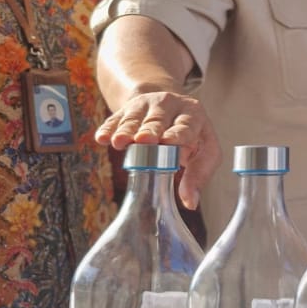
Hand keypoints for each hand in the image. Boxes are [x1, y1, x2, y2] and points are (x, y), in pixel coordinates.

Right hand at [95, 90, 219, 208]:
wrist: (171, 108)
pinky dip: (108, 129)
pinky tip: (102, 138)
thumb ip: (199, 175)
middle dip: (150, 130)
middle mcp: (169, 105)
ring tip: (119, 143)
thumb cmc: (192, 136)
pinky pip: (115, 119)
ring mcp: (146, 104)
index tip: (168, 142)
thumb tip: (190, 203)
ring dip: (126, 131)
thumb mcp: (204, 152)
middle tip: (143, 140)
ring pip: (134, 118)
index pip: (185, 125)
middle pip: (157, 119)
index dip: (176, 134)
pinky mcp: (126, 109)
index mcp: (193, 114)